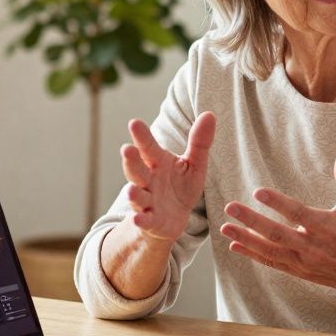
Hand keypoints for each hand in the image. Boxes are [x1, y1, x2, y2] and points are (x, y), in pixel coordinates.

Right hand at [120, 112, 215, 241]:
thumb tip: (210, 114)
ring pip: (137, 195)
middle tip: (126, 149)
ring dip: (133, 193)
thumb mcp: (193, 165)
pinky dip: (141, 220)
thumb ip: (199, 142)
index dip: (141, 136)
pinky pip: (144, 220)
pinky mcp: (150, 221)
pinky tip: (137, 218)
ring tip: (130, 190)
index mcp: (157, 163)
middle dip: (131, 161)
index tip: (134, 123)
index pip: (148, 148)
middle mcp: (148, 180)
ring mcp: (146, 201)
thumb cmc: (180, 187)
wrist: (173, 220)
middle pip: (137, 170)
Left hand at [220, 146, 335, 292]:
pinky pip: (271, 263)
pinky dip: (253, 254)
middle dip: (252, 221)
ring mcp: (303, 262)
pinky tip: (235, 245)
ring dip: (246, 239)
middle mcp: (312, 247)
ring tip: (225, 227)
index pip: (298, 213)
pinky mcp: (298, 271)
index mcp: (327, 227)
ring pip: (270, 251)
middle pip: (277, 234)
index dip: (278, 203)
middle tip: (230, 208)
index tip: (258, 191)